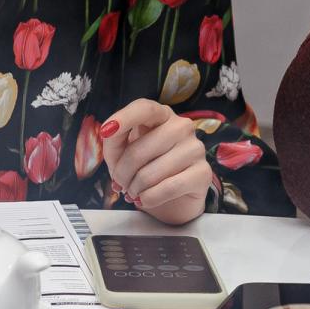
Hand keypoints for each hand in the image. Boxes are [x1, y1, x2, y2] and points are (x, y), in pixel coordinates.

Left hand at [99, 100, 210, 224]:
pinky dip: (149, 198)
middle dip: (122, 173)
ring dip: (135, 189)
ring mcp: (195, 148)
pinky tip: (146, 199)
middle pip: (139, 149)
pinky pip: (168, 188)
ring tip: (134, 192)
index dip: (125, 118)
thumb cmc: (145, 170)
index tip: (106, 131)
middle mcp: (182, 126)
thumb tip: (109, 132)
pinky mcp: (203, 173)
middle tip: (121, 184)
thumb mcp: (122, 154)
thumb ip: (114, 140)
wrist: (171, 201)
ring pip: (152, 172)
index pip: (145, 108)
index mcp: (161, 116)